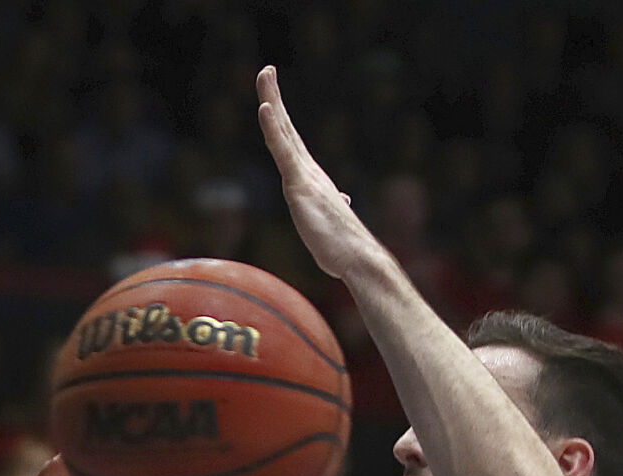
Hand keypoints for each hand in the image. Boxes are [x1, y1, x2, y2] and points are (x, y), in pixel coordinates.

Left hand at [255, 66, 386, 280]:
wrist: (357, 258)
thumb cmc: (343, 246)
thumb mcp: (331, 222)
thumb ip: (332, 207)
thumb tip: (343, 198)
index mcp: (311, 178)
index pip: (290, 142)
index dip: (280, 118)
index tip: (271, 96)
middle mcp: (309, 170)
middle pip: (286, 127)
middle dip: (274, 96)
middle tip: (266, 69)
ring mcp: (304, 175)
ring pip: (283, 131)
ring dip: (272, 100)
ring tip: (265, 74)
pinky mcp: (299, 184)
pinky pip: (283, 151)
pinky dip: (273, 128)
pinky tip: (266, 108)